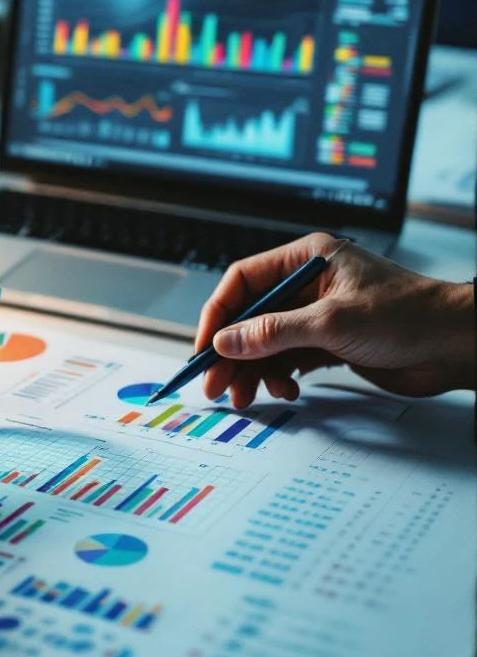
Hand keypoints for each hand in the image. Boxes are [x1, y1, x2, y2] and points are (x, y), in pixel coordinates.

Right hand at [195, 232, 475, 407]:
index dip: (218, 315)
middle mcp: (306, 285)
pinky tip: (285, 391)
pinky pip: (286, 359)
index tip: (204, 347)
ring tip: (247, 397)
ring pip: (265, 343)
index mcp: (306, 260)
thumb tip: (226, 342)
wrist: (456, 345)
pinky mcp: (327, 342)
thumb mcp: (331, 323)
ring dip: (252, 371)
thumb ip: (273, 332)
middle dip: (231, 352)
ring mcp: (315, 314)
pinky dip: (278, 377)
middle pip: (249, 316)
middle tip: (216, 384)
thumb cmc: (408, 316)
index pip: (242, 281)